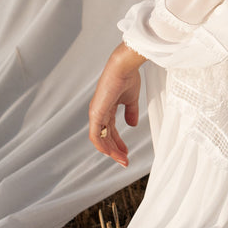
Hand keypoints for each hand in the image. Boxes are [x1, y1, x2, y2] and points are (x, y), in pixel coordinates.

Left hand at [88, 44, 144, 166]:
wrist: (124, 67)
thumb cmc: (127, 77)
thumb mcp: (131, 99)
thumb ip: (131, 112)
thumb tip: (132, 124)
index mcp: (106, 108)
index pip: (110, 130)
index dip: (118, 143)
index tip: (126, 152)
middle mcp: (98, 112)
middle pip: (105, 137)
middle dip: (115, 150)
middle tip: (125, 160)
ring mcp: (96, 113)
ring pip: (100, 138)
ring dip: (110, 151)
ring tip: (122, 159)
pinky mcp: (96, 113)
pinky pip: (95, 134)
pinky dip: (102, 145)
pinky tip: (110, 153)